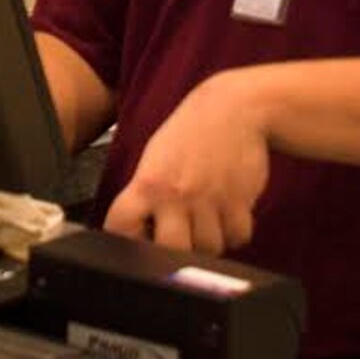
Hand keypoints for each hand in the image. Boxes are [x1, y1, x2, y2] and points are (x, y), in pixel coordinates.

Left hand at [105, 69, 268, 254]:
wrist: (235, 107)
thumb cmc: (192, 134)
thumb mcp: (156, 158)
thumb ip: (146, 195)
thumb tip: (140, 233)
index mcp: (147, 182)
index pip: (120, 226)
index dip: (127, 240)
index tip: (137, 241)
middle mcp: (174, 193)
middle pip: (169, 251)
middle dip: (176, 250)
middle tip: (182, 234)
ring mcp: (208, 199)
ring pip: (208, 249)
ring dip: (210, 240)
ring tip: (208, 216)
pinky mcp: (239, 202)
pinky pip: (237, 238)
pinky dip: (235, 231)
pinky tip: (228, 210)